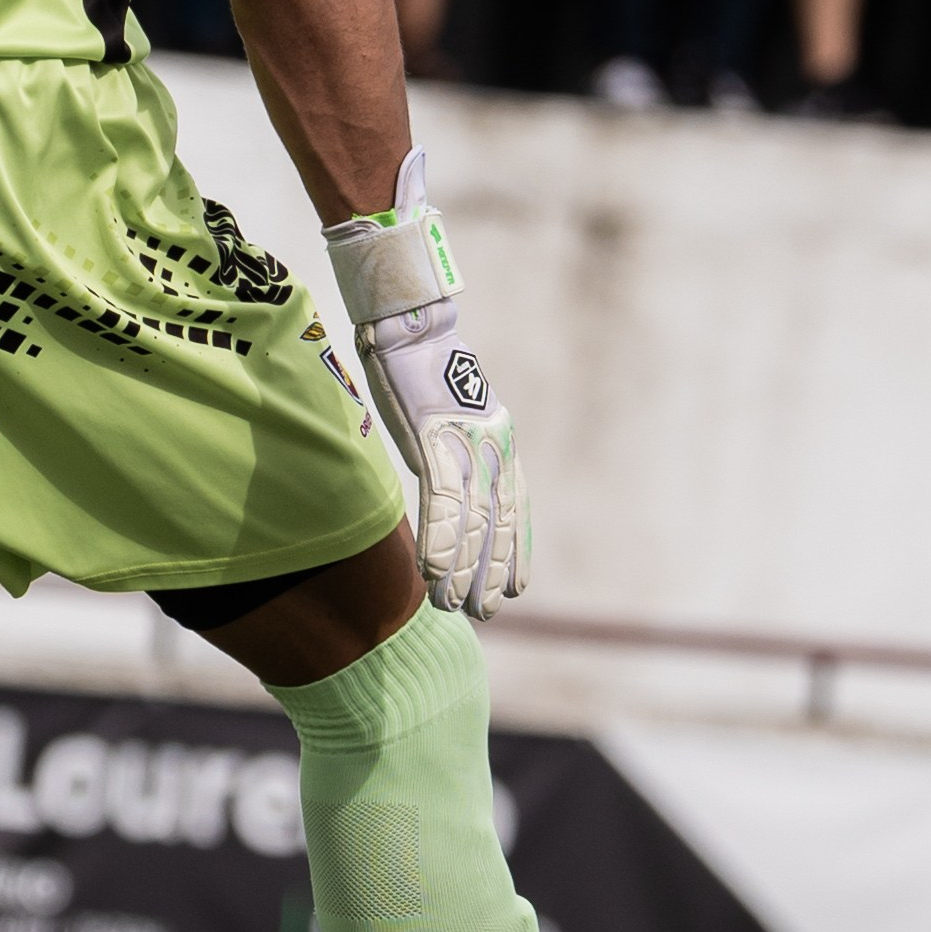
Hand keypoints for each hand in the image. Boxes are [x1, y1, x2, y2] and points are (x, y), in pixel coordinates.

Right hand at [324, 153, 530, 620]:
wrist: (412, 317)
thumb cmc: (420, 358)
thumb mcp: (446, 406)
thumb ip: (453, 441)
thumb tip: (445, 468)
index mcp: (498, 436)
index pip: (516, 505)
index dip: (517, 548)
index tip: (518, 586)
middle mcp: (491, 443)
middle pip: (497, 521)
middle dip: (490, 571)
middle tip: (485, 614)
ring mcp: (464, 443)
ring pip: (471, 520)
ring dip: (462, 569)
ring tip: (454, 607)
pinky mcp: (434, 438)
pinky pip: (440, 501)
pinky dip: (439, 540)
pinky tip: (433, 572)